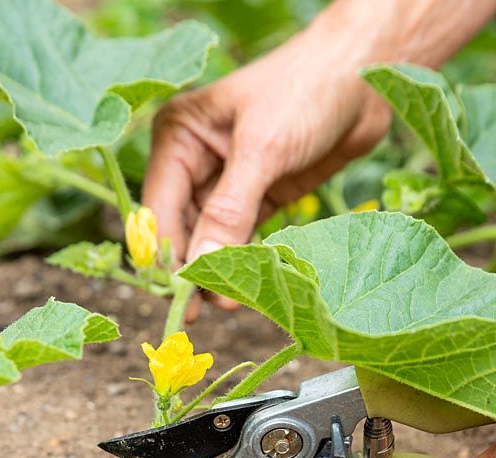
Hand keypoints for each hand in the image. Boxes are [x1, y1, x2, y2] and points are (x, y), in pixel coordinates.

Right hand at [143, 0, 495, 319]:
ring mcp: (227, 181)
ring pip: (211, 237)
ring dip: (217, 270)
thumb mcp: (263, 149)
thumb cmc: (306, 91)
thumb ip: (229, 211)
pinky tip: (245, 287)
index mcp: (179, 137)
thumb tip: (199, 268)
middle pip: (181, 227)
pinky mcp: (259, 196)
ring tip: (224, 306)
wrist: (365, 75)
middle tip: (195, 313)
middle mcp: (195, 160)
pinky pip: (241, 237)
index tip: (175, 296)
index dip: (166, 253)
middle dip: (191, 268)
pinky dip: (243, 260)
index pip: (159, 206)